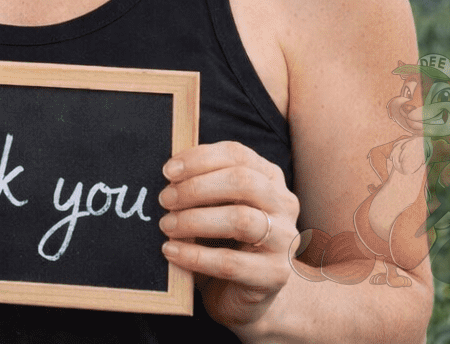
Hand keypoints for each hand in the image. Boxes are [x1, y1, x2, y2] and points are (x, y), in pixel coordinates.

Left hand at [157, 141, 299, 332]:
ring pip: (240, 219)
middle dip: (196, 188)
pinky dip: (195, 255)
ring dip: (195, 220)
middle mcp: (283, 204)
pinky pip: (231, 262)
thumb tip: (167, 173)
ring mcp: (284, 240)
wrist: (243, 294)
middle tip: (164, 199)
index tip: (168, 171)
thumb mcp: (212, 207)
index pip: (237, 154)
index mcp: (269, 178)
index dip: (199, 158)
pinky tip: (171, 252)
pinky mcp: (275, 275)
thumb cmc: (223, 241)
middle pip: (243, 182)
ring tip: (166, 226)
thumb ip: (200, 187)